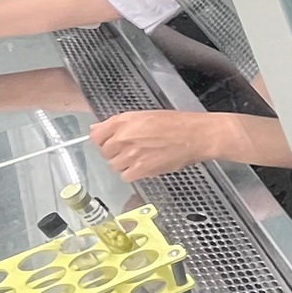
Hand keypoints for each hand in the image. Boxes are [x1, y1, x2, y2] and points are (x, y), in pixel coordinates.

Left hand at [88, 110, 229, 181]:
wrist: (195, 135)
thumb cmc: (175, 123)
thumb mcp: (144, 116)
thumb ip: (118, 124)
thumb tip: (96, 128)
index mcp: (123, 121)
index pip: (96, 136)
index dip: (103, 140)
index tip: (110, 142)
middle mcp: (123, 137)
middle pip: (104, 152)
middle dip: (115, 152)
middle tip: (132, 149)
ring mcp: (130, 154)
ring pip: (115, 165)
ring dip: (125, 164)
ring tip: (141, 157)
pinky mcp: (140, 169)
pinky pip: (126, 176)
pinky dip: (133, 174)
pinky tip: (145, 166)